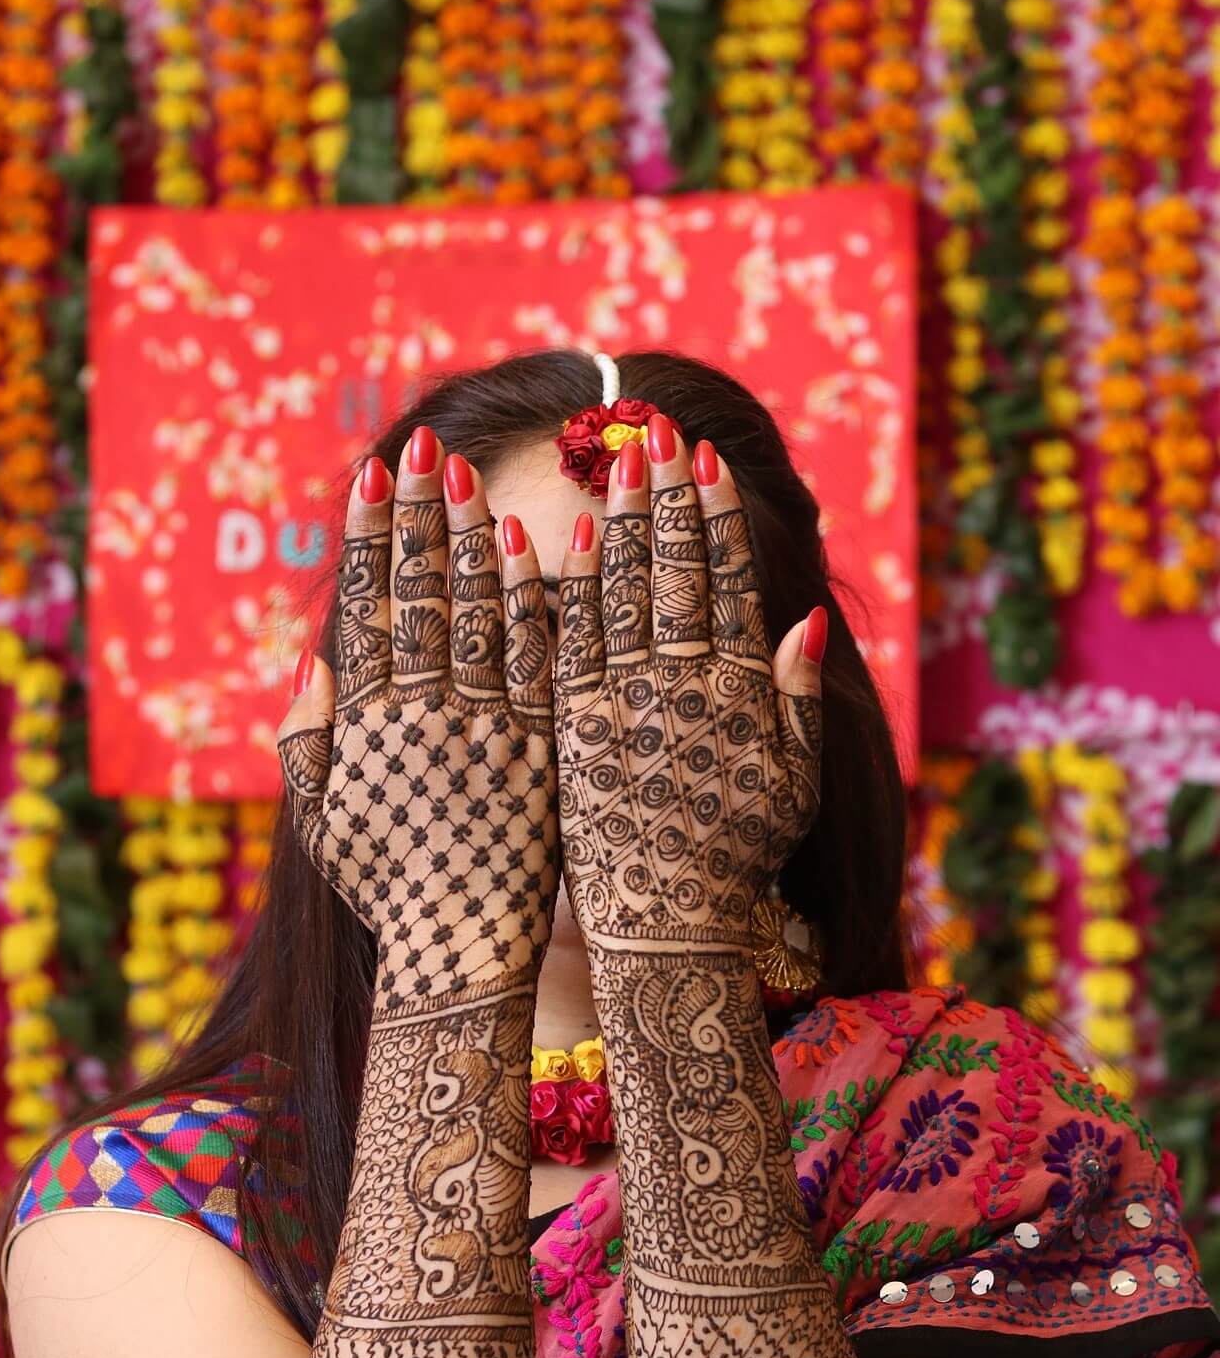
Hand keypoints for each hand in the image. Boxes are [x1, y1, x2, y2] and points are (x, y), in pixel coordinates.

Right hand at [276, 430, 558, 1007]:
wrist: (461, 953)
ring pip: (478, 614)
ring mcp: (486, 728)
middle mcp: (425, 715)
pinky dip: (531, 602)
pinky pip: (536, 662)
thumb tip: (311, 662)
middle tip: (421, 444)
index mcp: (369, 726)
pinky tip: (529, 544)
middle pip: (422, 595)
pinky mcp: (540, 749)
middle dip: (419, 514)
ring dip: (471, 537)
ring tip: (467, 472)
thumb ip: (310, 742)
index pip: (368, 610)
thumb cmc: (388, 891)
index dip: (366, 539)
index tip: (368, 475)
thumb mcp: (325, 822)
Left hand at [553, 419, 820, 950]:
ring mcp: (623, 704)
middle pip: (673, 569)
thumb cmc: (737, 860)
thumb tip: (806, 615)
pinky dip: (561, 588)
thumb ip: (798, 697)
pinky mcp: (570, 729)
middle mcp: (682, 685)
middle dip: (665, 493)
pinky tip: (552, 534)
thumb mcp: (792, 784)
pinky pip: (564, 643)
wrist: (667, 930)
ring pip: (620, 593)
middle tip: (658, 427)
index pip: (727, 579)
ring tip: (615, 458)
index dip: (718, 513)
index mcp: (739, 689)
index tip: (707, 457)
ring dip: (618, 519)